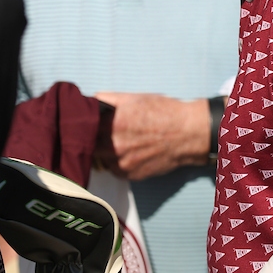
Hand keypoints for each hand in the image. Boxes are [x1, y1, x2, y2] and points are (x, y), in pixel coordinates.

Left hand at [94, 92, 209, 180]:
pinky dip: (116, 162)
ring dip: (104, 151)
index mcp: (114, 122)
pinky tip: (129, 153)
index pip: (85, 124)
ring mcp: (121, 161)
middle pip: (90, 143)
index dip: (86, 123)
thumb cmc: (163, 112)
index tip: (87, 122)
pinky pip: (113, 169)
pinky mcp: (129, 174)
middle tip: (104, 133)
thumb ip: (109, 98)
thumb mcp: (135, 98)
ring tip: (119, 142)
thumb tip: (90, 100)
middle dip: (93, 138)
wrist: (187, 134)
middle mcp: (115, 143)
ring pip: (100, 157)